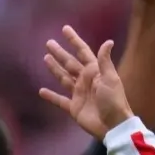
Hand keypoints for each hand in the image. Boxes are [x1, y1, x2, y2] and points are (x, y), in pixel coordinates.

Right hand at [39, 25, 133, 139]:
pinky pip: (60, 100)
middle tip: (49, 42)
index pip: (83, 52)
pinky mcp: (74, 108)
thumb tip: (108, 41)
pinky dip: (51, 96)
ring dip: (55, 69)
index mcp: (95, 72)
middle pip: (70, 63)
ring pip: (64, 78)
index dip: (74, 40)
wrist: (113, 126)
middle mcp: (86, 81)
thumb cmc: (114, 101)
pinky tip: (41, 91)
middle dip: (60, 53)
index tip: (65, 29)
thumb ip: (105, 61)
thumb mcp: (111, 79)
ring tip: (45, 58)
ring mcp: (79, 94)